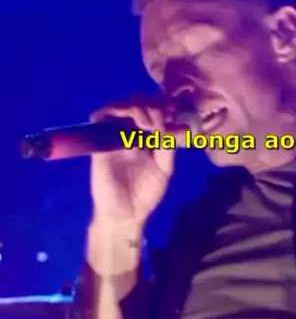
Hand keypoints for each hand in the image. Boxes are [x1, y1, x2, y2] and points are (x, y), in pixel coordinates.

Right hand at [89, 96, 178, 228]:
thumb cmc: (145, 194)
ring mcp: (115, 136)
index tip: (172, 113)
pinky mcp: (100, 142)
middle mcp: (133, 133)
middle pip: (139, 104)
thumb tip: (173, 124)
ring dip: (134, 107)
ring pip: (120, 106)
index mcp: (150, 138)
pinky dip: (110, 111)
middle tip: (158, 121)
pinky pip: (99, 118)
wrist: (125, 214)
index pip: (156, 112)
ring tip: (144, 123)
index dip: (164, 107)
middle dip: (151, 106)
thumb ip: (168, 145)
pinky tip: (125, 121)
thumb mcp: (165, 169)